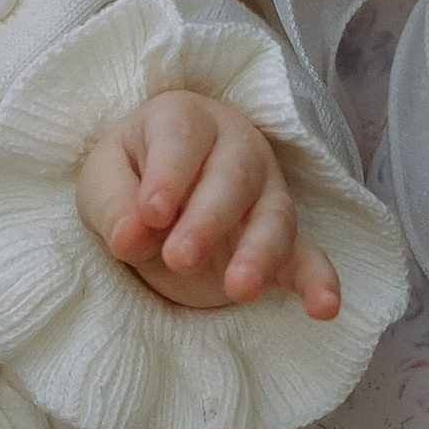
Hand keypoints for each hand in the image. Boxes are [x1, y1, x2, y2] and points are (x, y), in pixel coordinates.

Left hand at [76, 91, 341, 317]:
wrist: (159, 195)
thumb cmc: (130, 178)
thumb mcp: (102, 181)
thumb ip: (113, 205)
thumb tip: (130, 237)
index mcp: (185, 120)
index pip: (183, 138)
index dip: (169, 175)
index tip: (151, 213)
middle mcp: (236, 148)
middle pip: (234, 177)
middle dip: (209, 218)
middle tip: (179, 257)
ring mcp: (266, 193)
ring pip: (275, 217)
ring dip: (260, 252)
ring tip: (239, 288)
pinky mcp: (283, 240)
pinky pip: (308, 256)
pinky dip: (319, 280)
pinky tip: (325, 308)